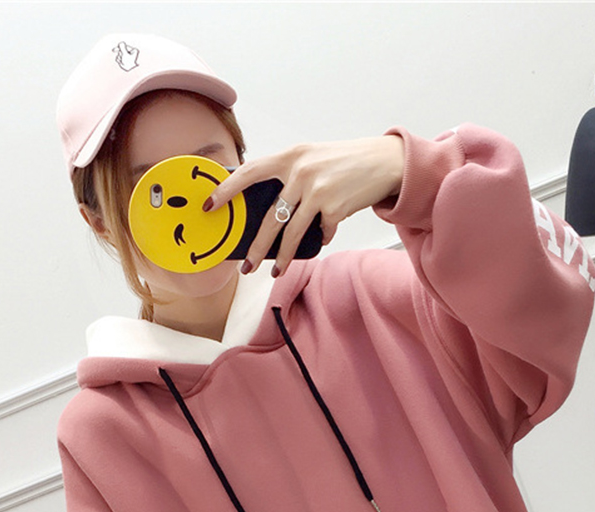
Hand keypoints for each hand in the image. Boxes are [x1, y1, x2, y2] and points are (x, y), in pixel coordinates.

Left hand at [204, 135, 404, 277]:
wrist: (385, 161)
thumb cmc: (345, 161)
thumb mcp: (312, 158)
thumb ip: (289, 175)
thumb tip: (266, 207)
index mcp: (290, 156)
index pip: (249, 172)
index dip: (227, 189)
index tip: (210, 204)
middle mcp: (300, 172)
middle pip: (270, 218)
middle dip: (256, 247)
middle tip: (246, 266)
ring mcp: (317, 191)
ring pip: (291, 234)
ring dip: (283, 257)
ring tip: (276, 271)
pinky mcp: (334, 208)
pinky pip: (321, 233)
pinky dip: (322, 236)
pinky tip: (326, 232)